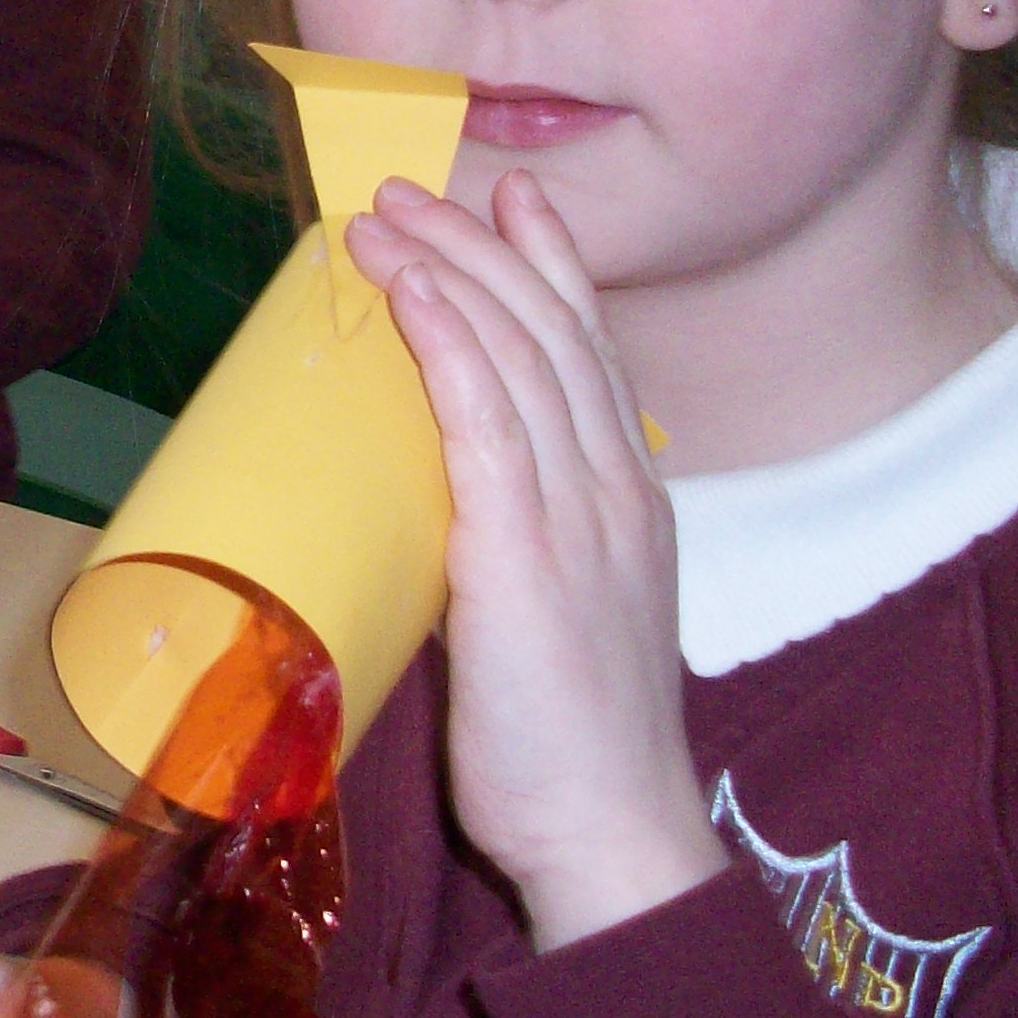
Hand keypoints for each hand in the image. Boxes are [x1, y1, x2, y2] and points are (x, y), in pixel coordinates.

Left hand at [343, 171, 724, 949]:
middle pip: (552, 331)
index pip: (592, 353)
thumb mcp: (560, 616)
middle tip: (420, 185)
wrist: (612, 832)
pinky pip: (488, 420)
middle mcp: (616, 490)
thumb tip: (442, 516)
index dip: (553, 267)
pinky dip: (450, 342)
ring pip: (517, 354)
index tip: (513, 200)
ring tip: (387, 213)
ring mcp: (578, 516)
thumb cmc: (572, 744)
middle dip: (483, 245)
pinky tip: (412, 289)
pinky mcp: (526, 553)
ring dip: (447, 270)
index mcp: (630, 502)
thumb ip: (517, 548)